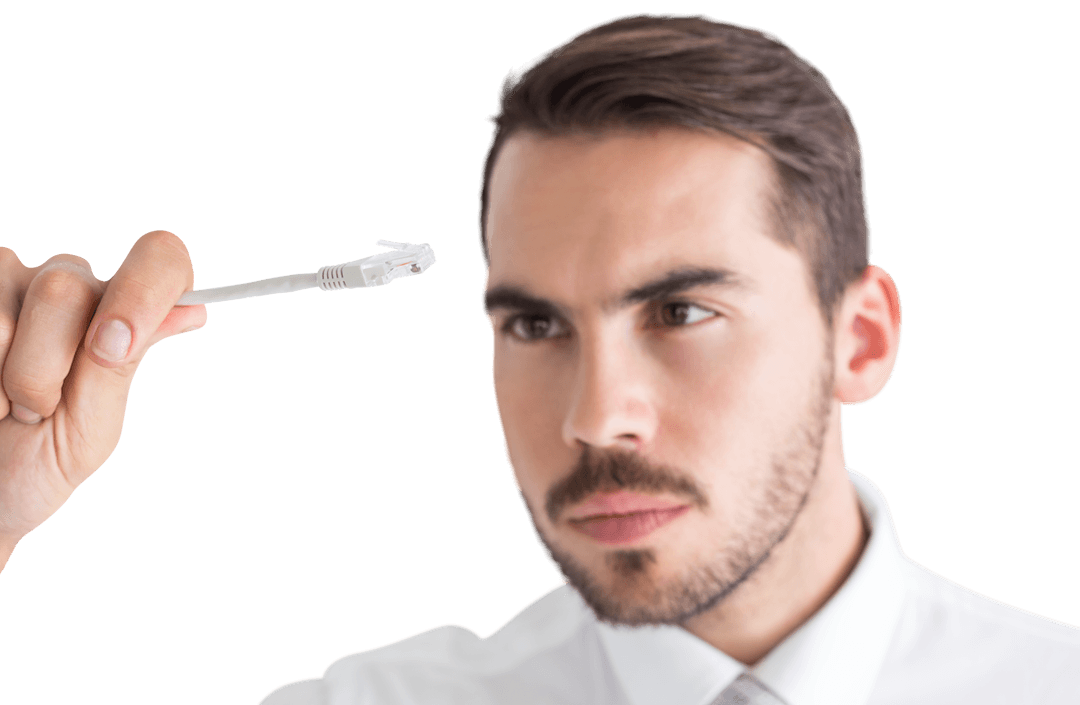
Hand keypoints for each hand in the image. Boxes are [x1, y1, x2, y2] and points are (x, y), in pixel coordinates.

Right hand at [0, 231, 207, 570]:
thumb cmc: (31, 467)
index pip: (159, 259)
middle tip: (35, 411)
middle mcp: (69, 288)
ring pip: (9, 307)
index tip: (112, 349)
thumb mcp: (86, 430)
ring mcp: (9, 284)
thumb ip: (120, 365)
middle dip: (42, 367)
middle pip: (65, 286)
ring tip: (1, 404)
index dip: (144, 290)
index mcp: (119, 316)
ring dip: (3, 375)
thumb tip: (193, 310)